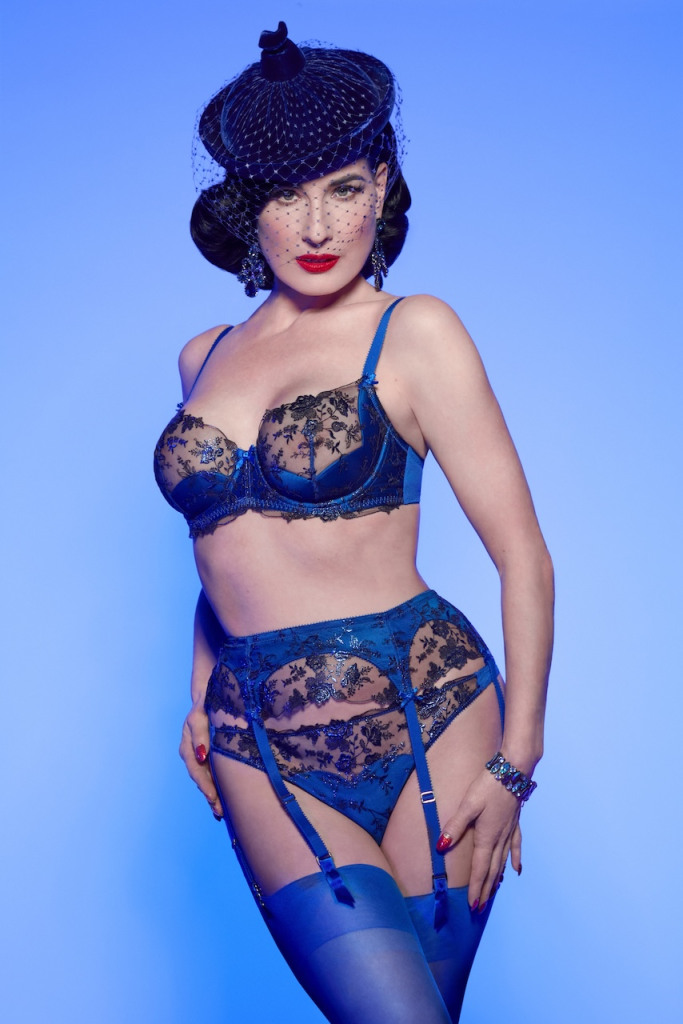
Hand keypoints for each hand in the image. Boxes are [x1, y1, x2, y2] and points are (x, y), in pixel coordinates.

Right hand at [179, 703, 223, 819]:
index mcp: (189, 745)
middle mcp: (192, 752)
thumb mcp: (200, 715)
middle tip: (219, 811)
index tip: (214, 798)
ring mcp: (198, 753)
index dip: (205, 785)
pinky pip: (209, 772)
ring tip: (220, 810)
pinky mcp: (206, 753)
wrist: (209, 693)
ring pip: (204, 777)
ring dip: (211, 793)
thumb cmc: (205, 703)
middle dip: (209, 795)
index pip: (197, 769)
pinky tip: (220, 798)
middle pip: (200, 777)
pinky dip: (214, 785)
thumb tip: (201, 755)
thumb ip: (200, 733)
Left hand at [437, 770, 522, 909]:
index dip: (476, 887)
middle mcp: (499, 838)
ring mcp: (509, 831)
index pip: (479, 868)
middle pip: (491, 869)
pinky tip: (517, 870)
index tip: (473, 905)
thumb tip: (441, 846)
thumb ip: (455, 825)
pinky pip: (516, 846)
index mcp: (487, 836)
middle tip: (480, 907)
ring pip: (503, 861)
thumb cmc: (488, 786)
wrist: (513, 771)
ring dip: (497, 878)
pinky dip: (516, 859)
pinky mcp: (515, 823)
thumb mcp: (468, 804)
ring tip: (493, 893)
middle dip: (485, 889)